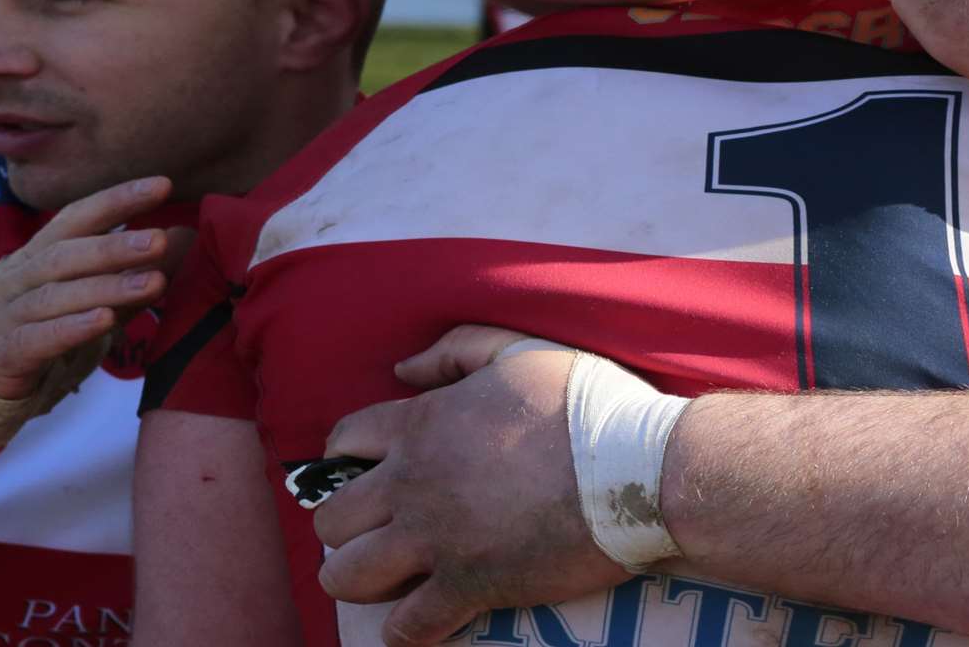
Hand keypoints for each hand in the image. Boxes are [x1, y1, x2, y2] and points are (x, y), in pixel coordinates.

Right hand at [0, 176, 178, 400]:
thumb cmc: (47, 323)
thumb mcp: (93, 294)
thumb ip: (134, 270)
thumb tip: (186, 234)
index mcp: (38, 254)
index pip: (76, 218)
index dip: (117, 200)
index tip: (163, 185)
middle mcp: (15, 278)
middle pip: (64, 256)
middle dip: (114, 247)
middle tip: (160, 241)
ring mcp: (3, 316)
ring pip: (54, 297)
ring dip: (106, 288)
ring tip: (154, 283)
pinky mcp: (1, 356)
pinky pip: (35, 340)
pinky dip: (71, 329)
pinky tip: (105, 321)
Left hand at [315, 326, 629, 646]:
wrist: (636, 472)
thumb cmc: (587, 406)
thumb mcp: (522, 351)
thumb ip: (457, 350)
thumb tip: (402, 369)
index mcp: (423, 425)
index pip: (344, 441)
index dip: (347, 456)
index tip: (368, 468)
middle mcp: (413, 484)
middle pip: (331, 518)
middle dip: (347, 525)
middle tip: (381, 527)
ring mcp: (436, 541)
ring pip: (345, 577)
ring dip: (360, 577)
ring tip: (390, 574)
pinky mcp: (467, 587)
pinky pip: (406, 628)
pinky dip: (406, 630)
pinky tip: (421, 620)